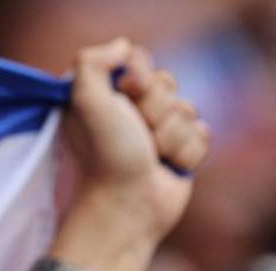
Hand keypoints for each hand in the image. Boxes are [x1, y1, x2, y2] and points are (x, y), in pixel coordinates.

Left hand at [62, 39, 210, 244]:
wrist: (128, 206)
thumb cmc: (107, 156)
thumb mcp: (86, 102)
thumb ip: (91, 63)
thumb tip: (123, 46)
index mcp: (103, 97)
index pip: (138, 60)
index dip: (140, 78)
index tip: (127, 97)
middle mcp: (128, 112)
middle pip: (167, 83)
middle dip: (157, 110)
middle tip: (137, 135)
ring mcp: (155, 131)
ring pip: (189, 109)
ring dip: (171, 135)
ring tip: (150, 156)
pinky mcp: (178, 150)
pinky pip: (202, 133)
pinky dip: (187, 152)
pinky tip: (167, 168)